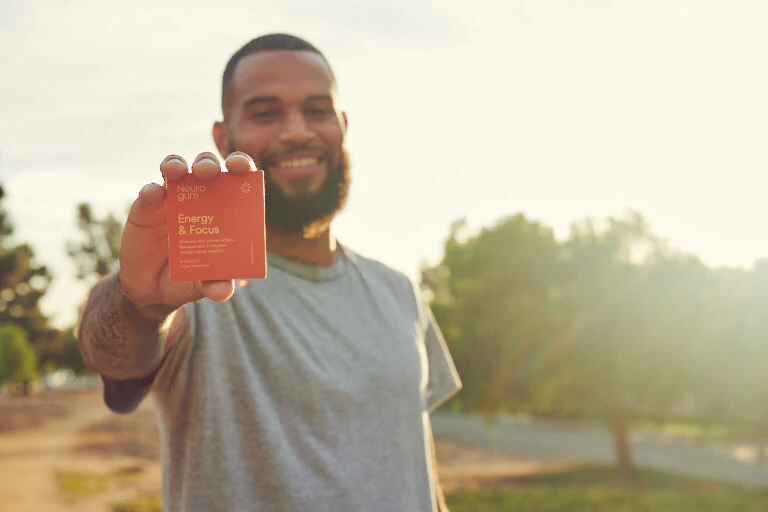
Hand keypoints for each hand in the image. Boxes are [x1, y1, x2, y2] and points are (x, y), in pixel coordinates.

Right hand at [118, 151, 256, 312]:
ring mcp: (171, 199)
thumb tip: (225, 291)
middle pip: (206, 167)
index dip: (241, 166)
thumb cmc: (189, 278)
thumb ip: (215, 286)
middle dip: (208, 163)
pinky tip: (154, 193)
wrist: (152, 290)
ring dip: (176, 165)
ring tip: (177, 172)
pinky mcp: (145, 208)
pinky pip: (148, 192)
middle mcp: (199, 197)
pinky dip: (151, 190)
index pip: (237, 178)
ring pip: (175, 169)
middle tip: (208, 172)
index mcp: (224, 208)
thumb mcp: (203, 286)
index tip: (243, 167)